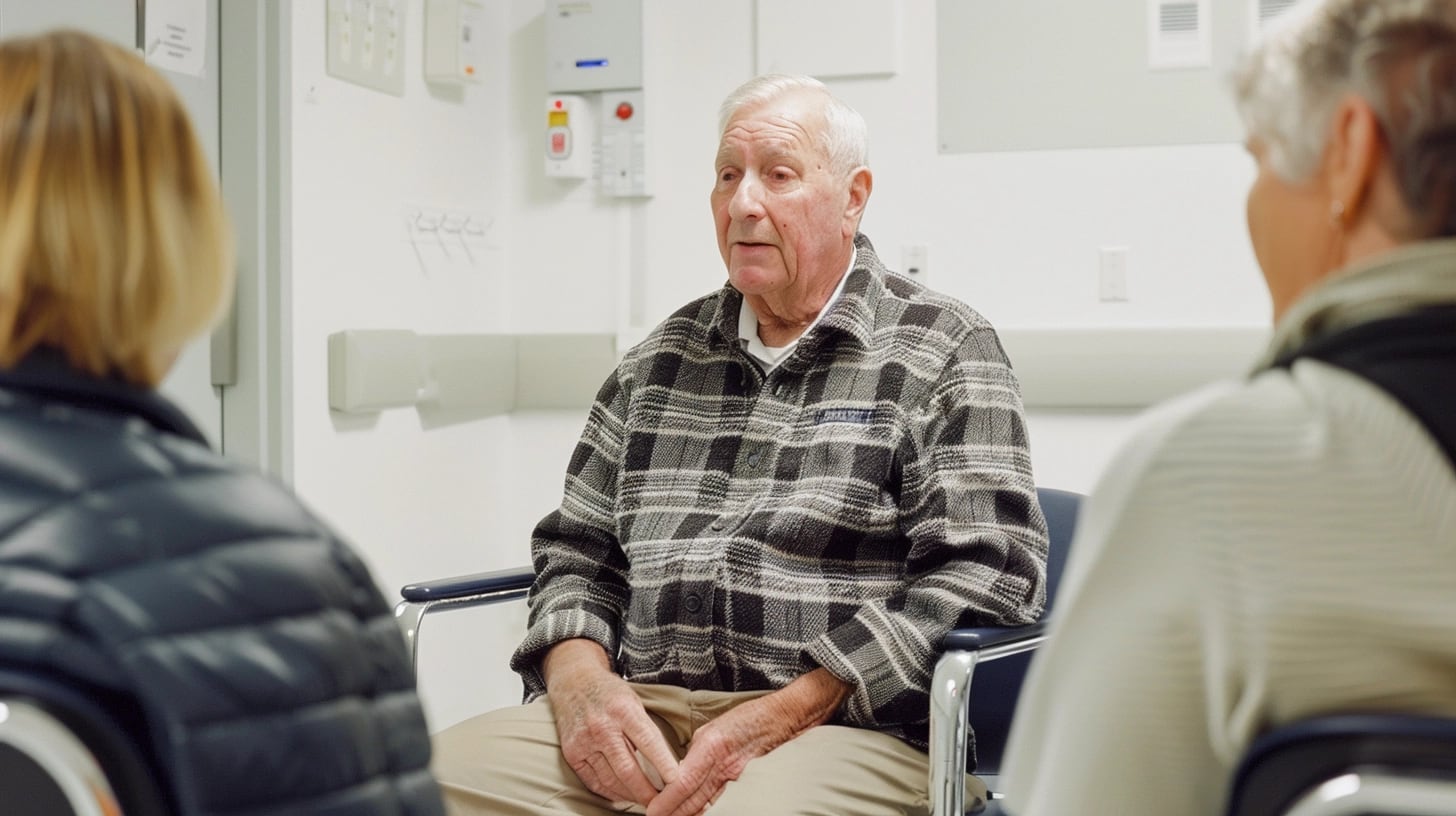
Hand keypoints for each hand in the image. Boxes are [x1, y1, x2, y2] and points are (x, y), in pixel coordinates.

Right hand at [544, 640, 679, 806]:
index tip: (677, 782)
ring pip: (611, 781)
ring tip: (645, 801)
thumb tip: (666, 764)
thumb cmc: (610, 693)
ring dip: (630, 796)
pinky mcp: (572, 753)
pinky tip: (623, 796)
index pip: (648, 743)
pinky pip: (593, 782)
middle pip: (628, 769)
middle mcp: (602, 727)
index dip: (664, 765)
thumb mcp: (634, 701)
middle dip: (647, 792)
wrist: (573, 681)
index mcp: (623, 710)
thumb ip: (647, 730)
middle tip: (662, 802)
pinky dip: (610, 793)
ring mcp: (584, 742)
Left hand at [645, 669, 849, 815]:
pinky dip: (709, 811)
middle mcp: (725, 767)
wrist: (785, 718)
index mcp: (712, 747)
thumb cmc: (748, 718)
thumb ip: (695, 752)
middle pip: (694, 800)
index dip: (667, 801)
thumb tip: (679, 772)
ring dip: (690, 815)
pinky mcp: (748, 783)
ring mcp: (739, 778)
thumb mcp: (712, 728)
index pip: (684, 782)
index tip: (652, 811)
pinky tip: (699, 815)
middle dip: (674, 813)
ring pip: (709, 806)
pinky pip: (725, 803)